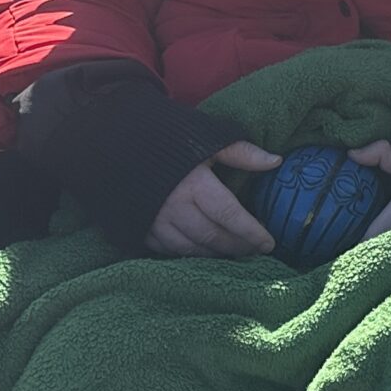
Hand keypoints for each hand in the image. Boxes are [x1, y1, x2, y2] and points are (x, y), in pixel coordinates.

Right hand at [146, 141, 281, 257]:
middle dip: (237, 246)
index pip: (230, 216)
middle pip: (213, 236)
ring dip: (215, 253)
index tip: (269, 243)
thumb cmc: (167, 137)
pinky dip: (189, 253)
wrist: (114, 140)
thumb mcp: (207, 138)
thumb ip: (241, 153)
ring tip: (234, 253)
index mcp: (194, 184)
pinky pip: (167, 249)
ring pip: (191, 247)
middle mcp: (174, 206)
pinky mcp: (139, 227)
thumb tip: (276, 161)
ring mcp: (154, 219)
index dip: (252, 232)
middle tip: (255, 251)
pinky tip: (203, 252)